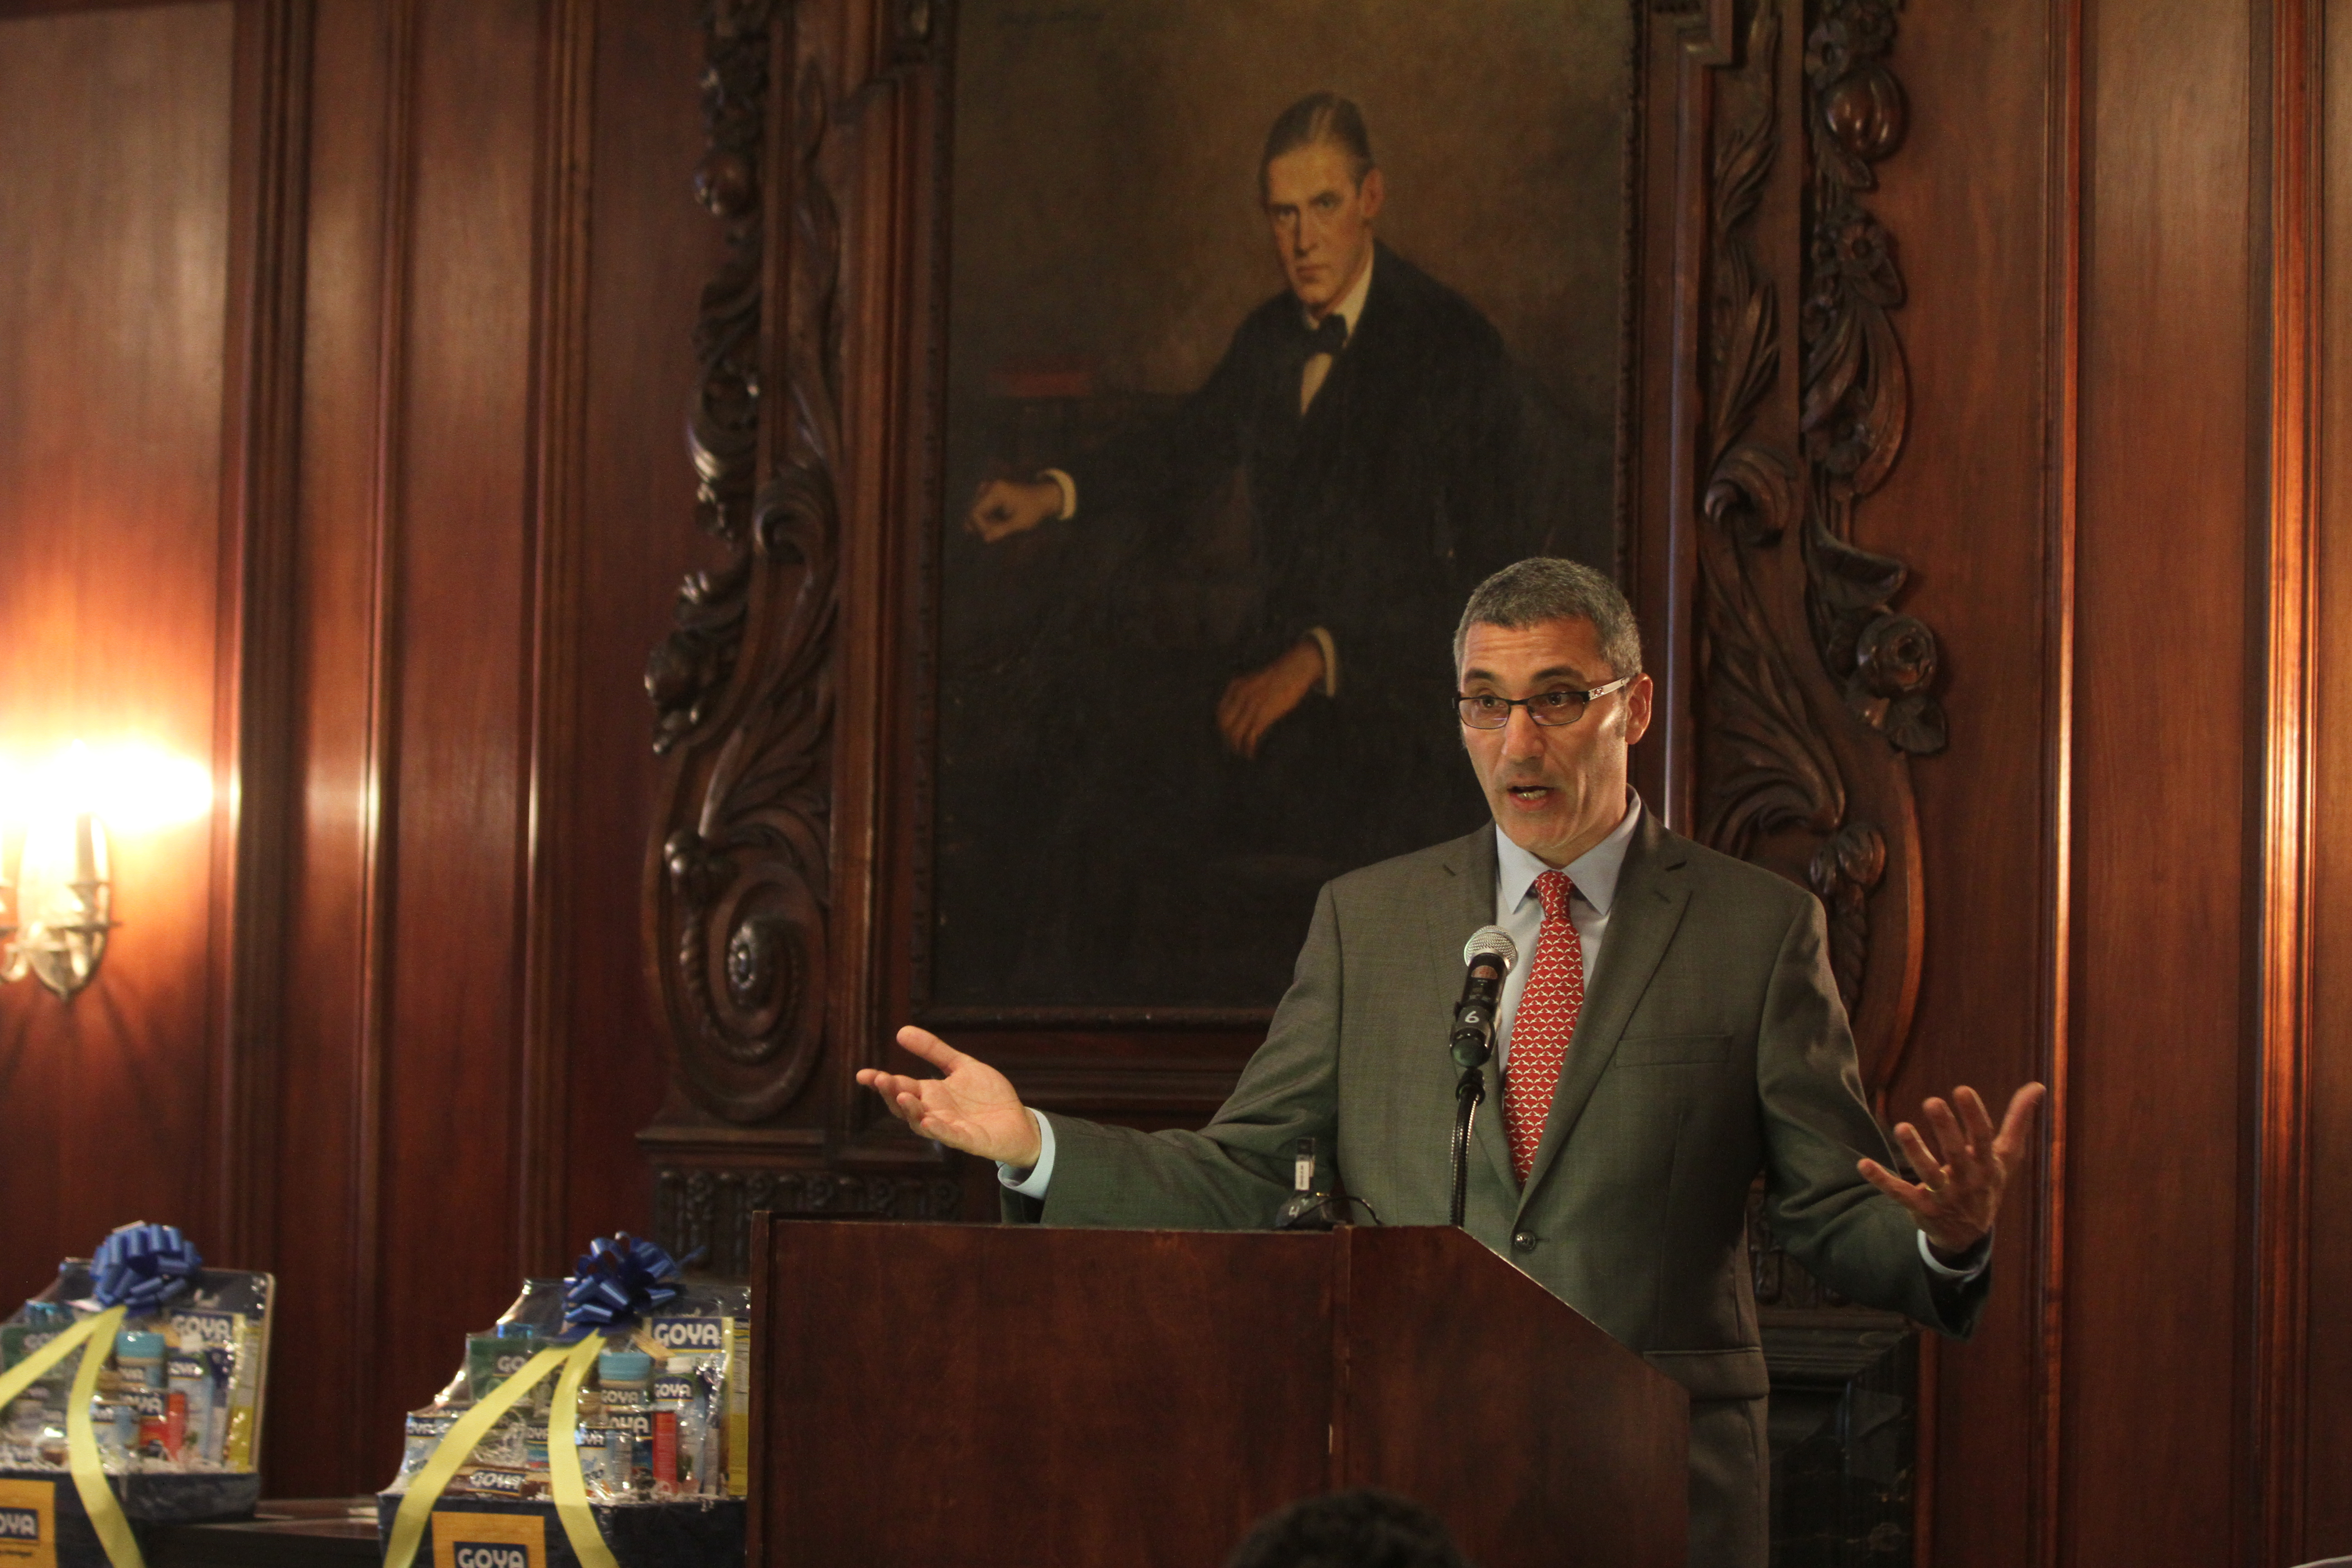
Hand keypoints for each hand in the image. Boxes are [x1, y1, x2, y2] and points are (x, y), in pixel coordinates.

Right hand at [855, 1026, 1042, 1166]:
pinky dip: (938, 1130)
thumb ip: (934, 1050)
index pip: (900, 1086)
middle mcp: (934, 1112)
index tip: (863, 1074)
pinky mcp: (968, 1141)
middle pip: (905, 1106)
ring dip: (911, 1111)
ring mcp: (949, 1128)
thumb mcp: (961, 1065)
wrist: (1018, 1121)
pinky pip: (950, 1136)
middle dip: (891, 1094)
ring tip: (902, 1095)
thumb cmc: (988, 1096)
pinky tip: (929, 1120)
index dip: (881, 1082)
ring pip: (922, 1123)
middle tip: (880, 1079)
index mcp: (931, 1095)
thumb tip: (901, 1031)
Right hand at [966, 477, 1061, 541]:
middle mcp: (990, 486)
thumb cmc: (1034, 509)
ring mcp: (990, 487)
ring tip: (999, 529)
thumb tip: (986, 539)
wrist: (1044, 497)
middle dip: (983, 525)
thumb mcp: (1019, 523)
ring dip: (985, 521)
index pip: (976, 512)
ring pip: (978, 509)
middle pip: (975, 510)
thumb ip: (1001, 530)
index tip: (992, 536)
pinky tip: (997, 523)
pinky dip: (988, 516)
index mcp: (996, 491)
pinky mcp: (992, 490)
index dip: (981, 527)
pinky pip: (983, 505)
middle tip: (995, 535)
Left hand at [1216, 637, 1326, 757]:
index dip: (1222, 728)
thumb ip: (1243, 693)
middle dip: (1227, 740)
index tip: (1227, 737)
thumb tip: (1240, 712)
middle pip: (1225, 725)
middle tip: (1234, 749)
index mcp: (1235, 687)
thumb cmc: (1279, 675)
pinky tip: (1251, 753)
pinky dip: (1249, 747)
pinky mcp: (1263, 714)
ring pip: (1235, 733)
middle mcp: (1239, 697)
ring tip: (1243, 754)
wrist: (1295, 668)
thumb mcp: (1253, 681)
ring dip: (1237, 747)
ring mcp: (1250, 706)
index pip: (1220, 713)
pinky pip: (1250, 736)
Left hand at [1858, 1082, 2044, 1257]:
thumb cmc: (1986, 1182)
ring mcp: (1943, 1196)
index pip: (1983, 1138)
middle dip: (1945, 1128)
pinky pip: (1900, 1193)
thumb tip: (2038, 1085)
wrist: (1970, 1234)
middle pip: (1955, 1153)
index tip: (1962, 1090)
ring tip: (1901, 1127)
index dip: (1973, 1115)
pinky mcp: (1921, 1207)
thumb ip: (2018, 1121)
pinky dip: (1882, 1180)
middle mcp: (1967, 1181)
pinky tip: (1863, 1164)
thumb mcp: (2006, 1156)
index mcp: (1987, 1165)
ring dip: (1915, 1151)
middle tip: (1932, 1101)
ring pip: (1928, 1174)